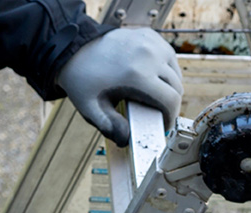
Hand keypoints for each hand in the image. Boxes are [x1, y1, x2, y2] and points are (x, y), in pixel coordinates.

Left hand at [57, 28, 182, 146]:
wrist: (74, 50)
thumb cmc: (83, 81)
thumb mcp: (91, 108)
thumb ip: (109, 126)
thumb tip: (126, 139)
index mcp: (137, 75)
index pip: (171, 100)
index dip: (170, 117)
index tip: (163, 125)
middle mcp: (149, 56)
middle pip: (176, 87)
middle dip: (170, 104)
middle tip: (157, 114)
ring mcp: (151, 43)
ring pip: (175, 72)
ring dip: (170, 87)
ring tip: (155, 97)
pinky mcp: (150, 35)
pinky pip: (168, 57)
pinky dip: (165, 69)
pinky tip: (152, 77)